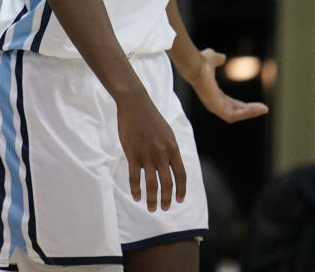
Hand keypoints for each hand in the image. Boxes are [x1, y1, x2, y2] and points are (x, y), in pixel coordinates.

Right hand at [116, 96, 186, 211]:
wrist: (136, 105)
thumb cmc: (151, 118)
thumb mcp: (167, 134)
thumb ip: (169, 151)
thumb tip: (168, 166)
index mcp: (173, 149)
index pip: (181, 175)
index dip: (181, 190)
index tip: (180, 200)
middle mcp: (162, 154)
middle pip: (167, 183)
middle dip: (166, 199)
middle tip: (164, 208)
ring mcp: (147, 155)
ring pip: (152, 183)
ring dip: (152, 199)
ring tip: (151, 208)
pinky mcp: (132, 154)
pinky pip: (135, 176)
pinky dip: (136, 189)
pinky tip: (136, 196)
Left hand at [189, 48, 268, 122]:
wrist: (196, 64)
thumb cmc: (200, 62)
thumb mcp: (213, 60)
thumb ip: (217, 60)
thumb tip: (222, 57)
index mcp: (213, 93)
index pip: (229, 103)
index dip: (242, 105)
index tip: (256, 104)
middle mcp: (213, 101)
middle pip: (234, 111)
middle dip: (249, 110)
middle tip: (264, 108)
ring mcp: (213, 105)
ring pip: (235, 115)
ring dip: (250, 113)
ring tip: (263, 109)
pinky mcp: (215, 107)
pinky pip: (233, 115)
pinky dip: (246, 113)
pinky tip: (257, 109)